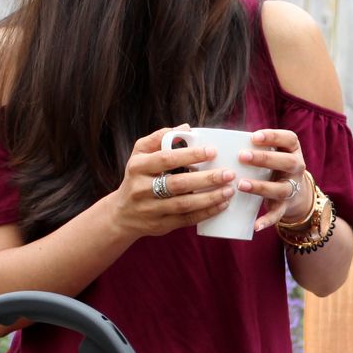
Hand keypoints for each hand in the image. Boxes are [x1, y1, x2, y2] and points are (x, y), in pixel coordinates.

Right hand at [112, 125, 236, 237]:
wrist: (122, 214)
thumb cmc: (137, 177)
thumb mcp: (140, 154)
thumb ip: (160, 138)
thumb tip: (187, 128)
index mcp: (138, 167)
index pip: (166, 159)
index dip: (190, 155)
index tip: (212, 151)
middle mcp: (142, 189)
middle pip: (178, 183)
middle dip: (206, 179)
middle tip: (228, 173)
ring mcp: (151, 209)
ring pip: (184, 204)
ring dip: (209, 198)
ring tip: (229, 190)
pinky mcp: (161, 225)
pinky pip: (186, 219)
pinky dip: (206, 213)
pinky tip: (221, 205)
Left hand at [237, 128, 311, 230]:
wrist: (295, 192)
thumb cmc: (274, 166)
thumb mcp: (273, 152)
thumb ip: (254, 146)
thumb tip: (219, 140)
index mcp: (292, 151)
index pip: (289, 139)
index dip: (273, 137)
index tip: (254, 137)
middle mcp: (296, 168)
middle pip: (287, 162)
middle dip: (265, 159)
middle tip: (242, 156)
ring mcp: (293, 187)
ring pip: (281, 188)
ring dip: (261, 187)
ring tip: (241, 185)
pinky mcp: (286, 205)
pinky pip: (278, 213)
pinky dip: (267, 220)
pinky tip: (255, 225)